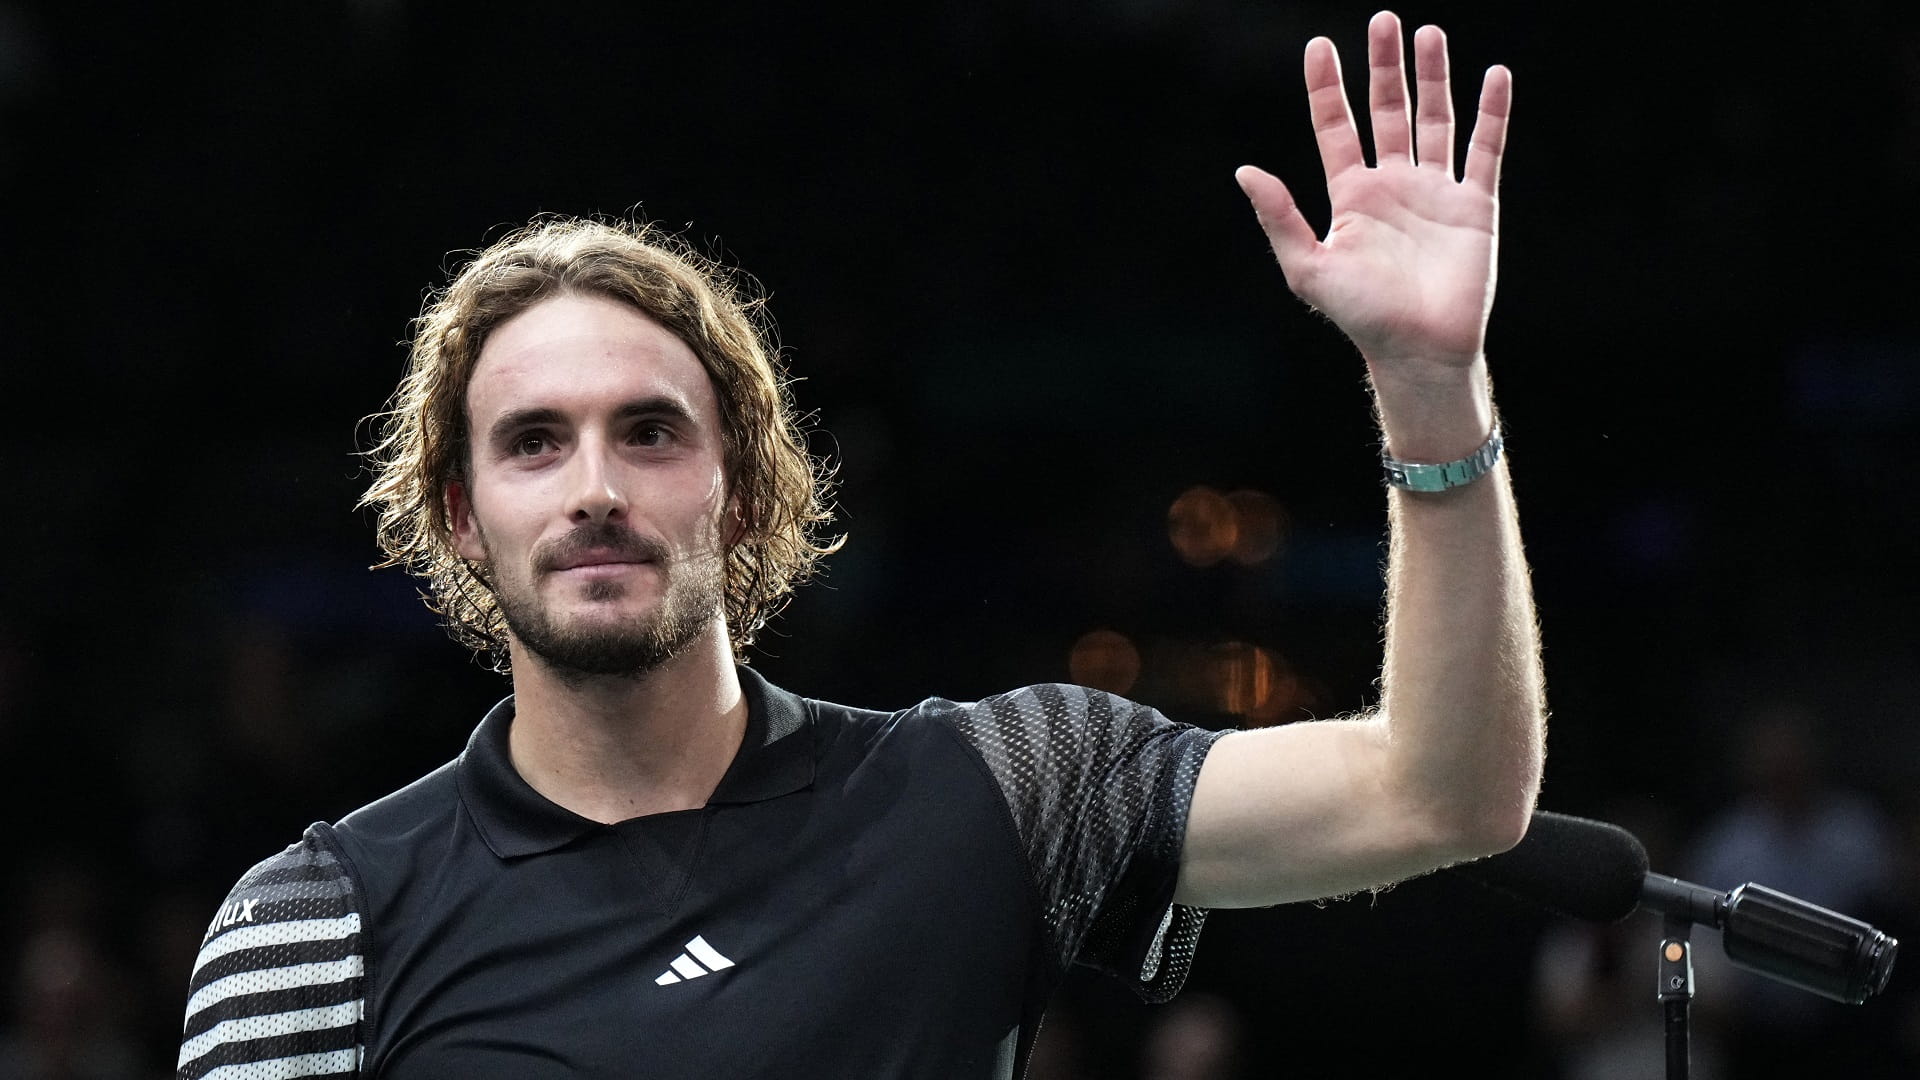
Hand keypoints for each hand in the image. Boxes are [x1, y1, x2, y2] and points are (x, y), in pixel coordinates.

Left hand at [1237, 11, 1508, 373]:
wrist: (1420, 350)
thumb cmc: (1361, 316)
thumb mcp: (1309, 267)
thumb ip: (1280, 218)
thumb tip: (1245, 171)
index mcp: (1352, 196)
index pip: (1335, 127)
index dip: (1327, 87)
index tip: (1319, 46)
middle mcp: (1393, 186)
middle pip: (1388, 112)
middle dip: (1384, 67)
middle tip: (1383, 20)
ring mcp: (1435, 192)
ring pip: (1435, 120)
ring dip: (1433, 78)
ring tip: (1429, 33)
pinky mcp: (1475, 204)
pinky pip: (1485, 149)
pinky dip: (1491, 113)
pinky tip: (1494, 76)